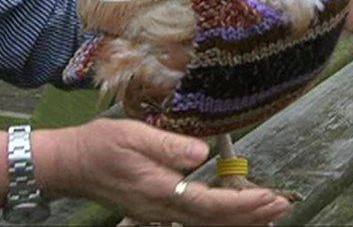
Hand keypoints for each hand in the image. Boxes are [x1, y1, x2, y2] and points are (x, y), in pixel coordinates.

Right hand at [38, 119, 289, 224]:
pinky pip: (194, 221)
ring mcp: (158, 214)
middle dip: (251, 216)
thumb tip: (201, 152)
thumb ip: (167, 145)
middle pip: (214, 222)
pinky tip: (232, 213)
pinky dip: (220, 219)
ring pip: (206, 225)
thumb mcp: (132, 135)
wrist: (70, 165)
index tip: (271, 198)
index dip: (244, 205)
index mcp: (160, 190)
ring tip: (268, 211)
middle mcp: (162, 209)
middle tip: (283, 205)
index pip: (211, 205)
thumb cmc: (99, 146)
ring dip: (239, 220)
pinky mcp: (154, 210)